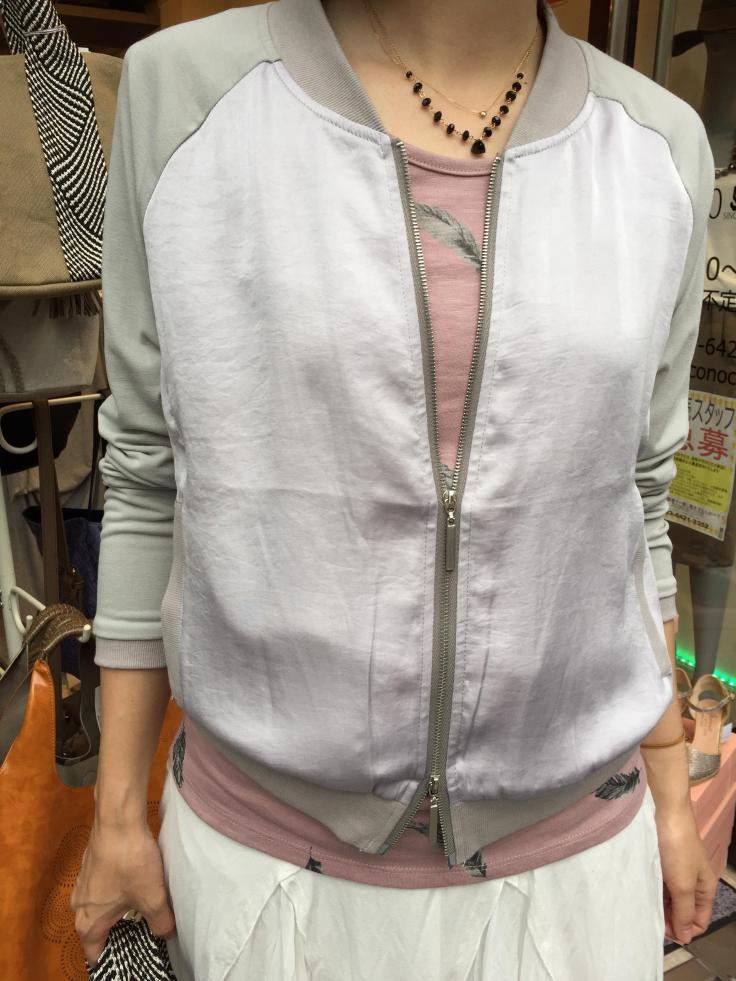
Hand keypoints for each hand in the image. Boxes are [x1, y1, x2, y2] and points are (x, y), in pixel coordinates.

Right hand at [71, 820, 175, 966]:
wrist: (119, 820)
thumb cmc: (130, 862)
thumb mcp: (152, 898)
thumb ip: (161, 923)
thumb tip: (167, 933)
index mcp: (88, 922)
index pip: (95, 954)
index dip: (115, 958)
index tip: (132, 956)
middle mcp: (78, 905)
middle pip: (97, 930)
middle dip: (119, 934)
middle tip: (142, 933)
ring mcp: (83, 883)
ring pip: (100, 907)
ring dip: (118, 910)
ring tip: (142, 908)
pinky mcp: (91, 864)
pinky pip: (103, 887)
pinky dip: (117, 890)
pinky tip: (136, 882)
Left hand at [655, 802, 717, 944]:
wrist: (663, 811)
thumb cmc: (677, 848)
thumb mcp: (683, 884)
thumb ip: (684, 912)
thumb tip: (686, 938)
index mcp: (704, 888)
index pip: (698, 921)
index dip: (683, 930)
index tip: (663, 931)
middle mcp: (692, 881)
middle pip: (682, 910)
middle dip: (669, 918)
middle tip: (649, 920)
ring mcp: (676, 870)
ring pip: (669, 897)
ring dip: (659, 905)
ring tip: (643, 907)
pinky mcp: (661, 860)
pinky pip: (658, 883)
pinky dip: (652, 890)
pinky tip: (640, 892)